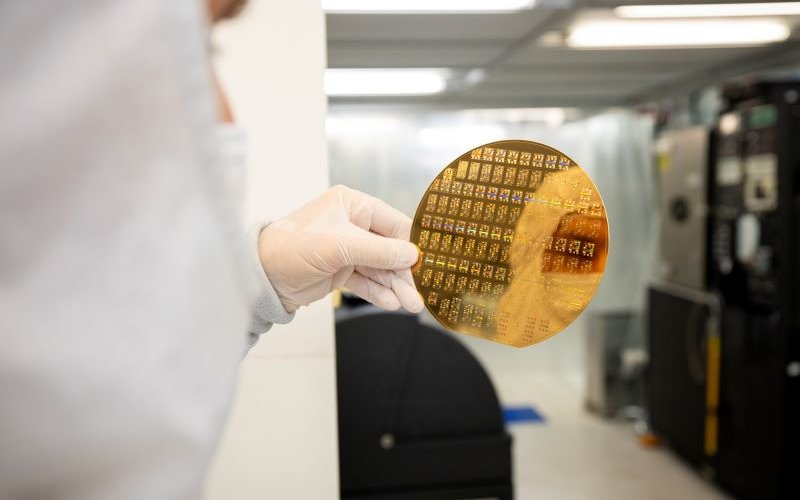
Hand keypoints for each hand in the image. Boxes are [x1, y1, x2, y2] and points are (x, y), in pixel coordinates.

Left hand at [258, 185, 423, 313]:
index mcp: (352, 204)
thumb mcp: (340, 246)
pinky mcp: (340, 271)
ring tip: (411, 306)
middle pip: (389, 249)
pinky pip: (367, 281)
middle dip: (404, 273)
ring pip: (380, 269)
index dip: (411, 244)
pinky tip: (392, 303)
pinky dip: (379, 292)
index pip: (392, 223)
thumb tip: (412, 255)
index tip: (428, 263)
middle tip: (420, 294)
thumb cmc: (292, 248)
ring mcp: (347, 249)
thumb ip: (379, 251)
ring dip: (395, 287)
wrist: (261, 278)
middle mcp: (352, 224)